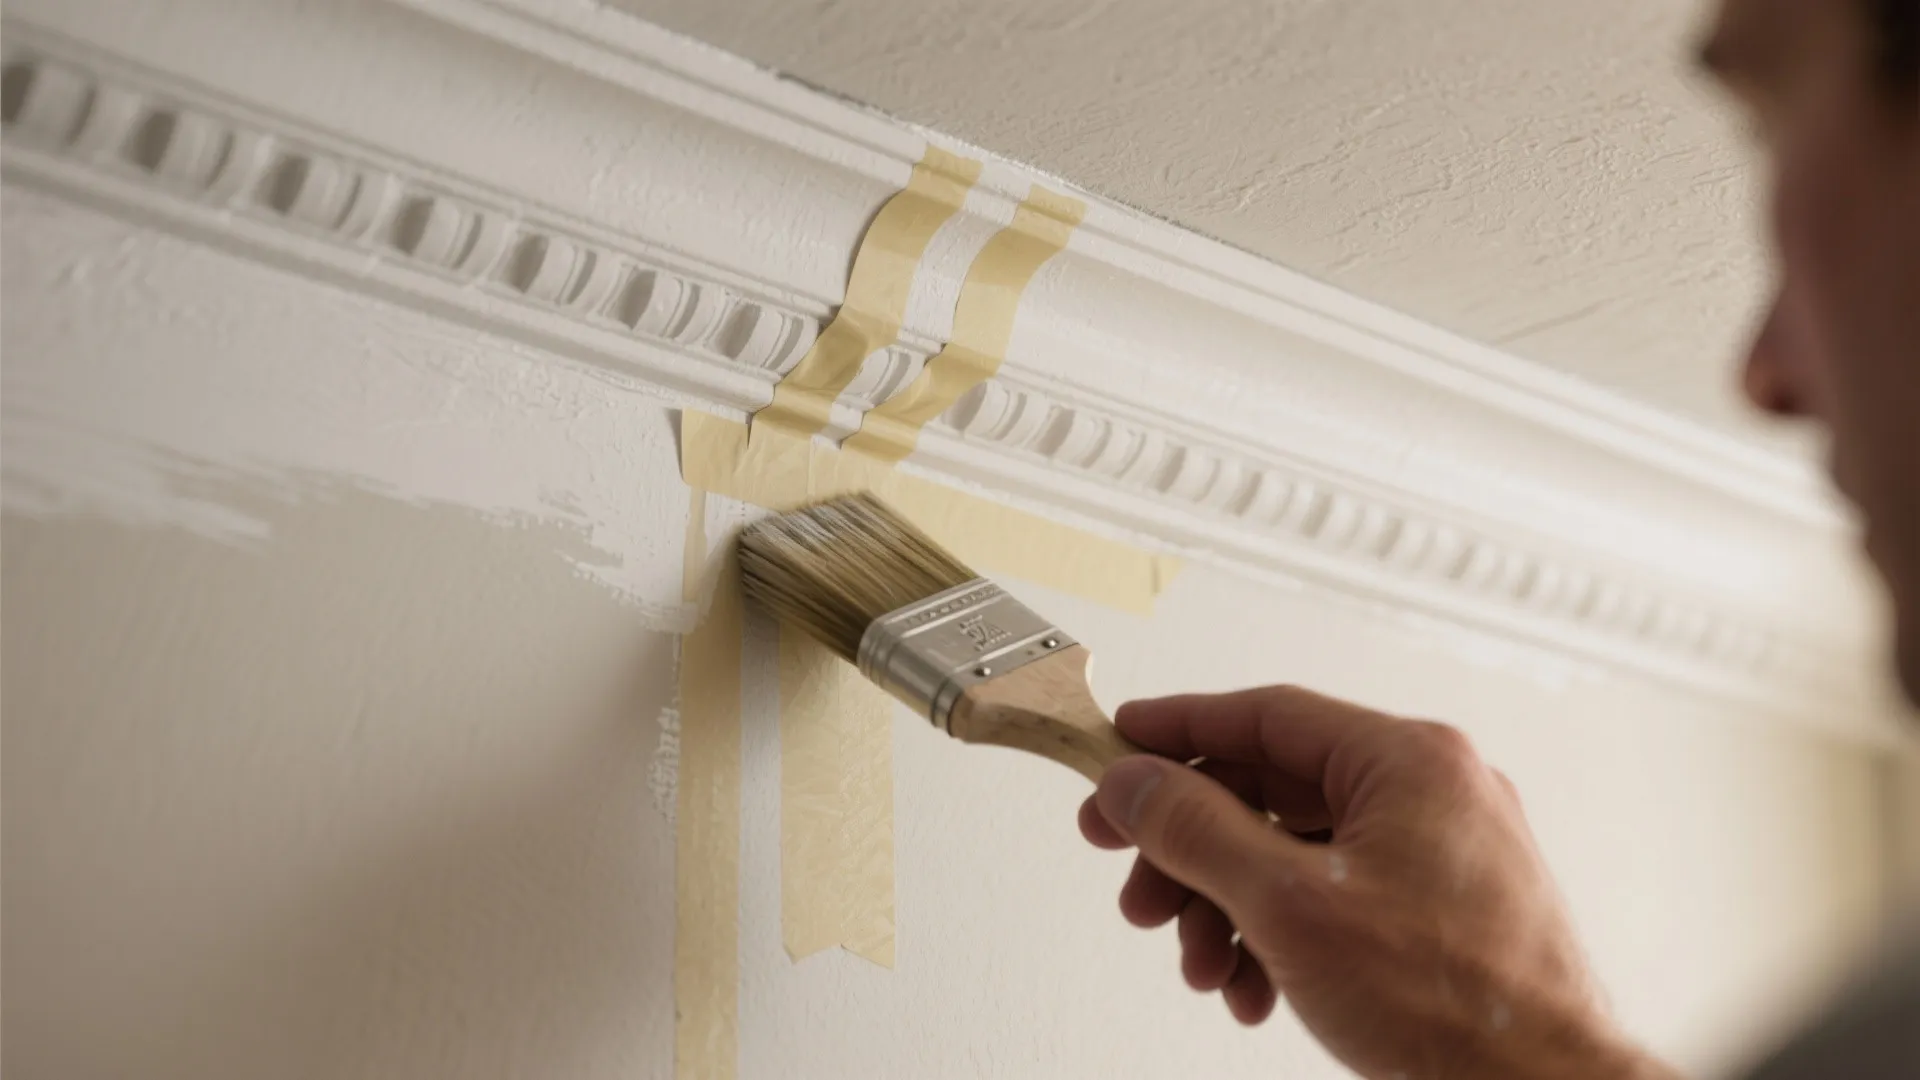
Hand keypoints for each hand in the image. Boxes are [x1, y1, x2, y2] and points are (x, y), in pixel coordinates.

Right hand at [1079, 687, 1676, 1079]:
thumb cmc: (1453, 1002)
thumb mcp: (1288, 903)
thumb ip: (1195, 830)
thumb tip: (1133, 782)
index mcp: (1408, 762)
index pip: (1265, 716)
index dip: (1178, 730)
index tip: (1117, 744)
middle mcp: (1429, 794)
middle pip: (1270, 793)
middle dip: (1192, 853)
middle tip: (1138, 889)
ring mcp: (1437, 854)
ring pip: (1293, 854)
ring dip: (1227, 909)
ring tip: (1202, 966)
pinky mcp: (1438, 911)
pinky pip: (1332, 899)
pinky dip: (1279, 939)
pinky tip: (1254, 990)